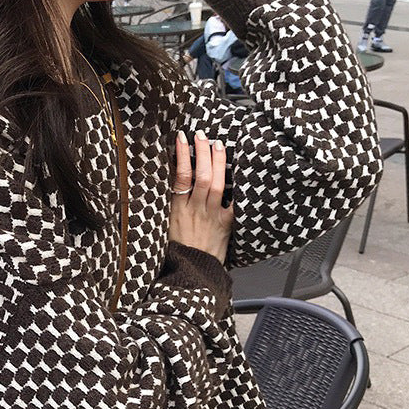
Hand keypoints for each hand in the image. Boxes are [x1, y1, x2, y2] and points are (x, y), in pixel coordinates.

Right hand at [169, 130, 233, 263]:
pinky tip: (241, 172)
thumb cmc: (179, 251)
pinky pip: (234, 203)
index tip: (181, 138)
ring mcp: (211, 216)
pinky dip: (239, 188)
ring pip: (216, 184)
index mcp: (178, 210)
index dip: (182, 154)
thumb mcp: (167, 224)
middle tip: (202, 136)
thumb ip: (173, 204)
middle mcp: (195, 210)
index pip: (180, 176)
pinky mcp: (225, 224)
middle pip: (201, 175)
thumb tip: (175, 180)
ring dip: (218, 161)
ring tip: (218, 145)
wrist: (192, 272)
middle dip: (202, 152)